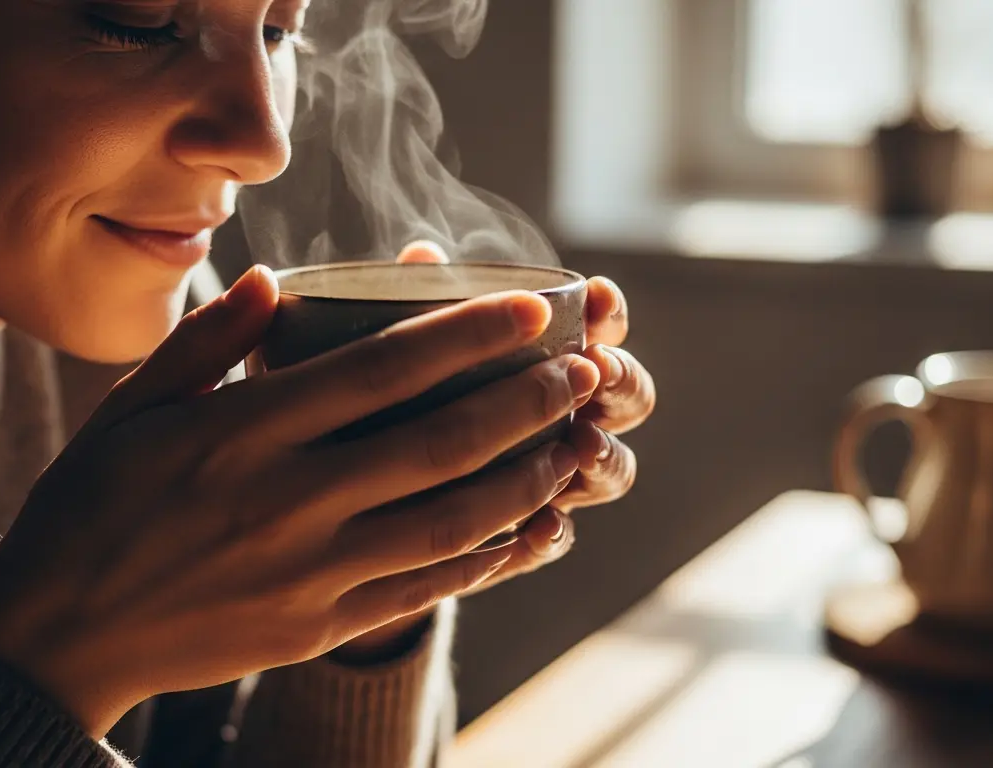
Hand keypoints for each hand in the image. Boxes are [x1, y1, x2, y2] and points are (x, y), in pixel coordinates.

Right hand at [0, 264, 600, 736]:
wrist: (57, 638)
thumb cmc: (90, 506)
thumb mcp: (130, 407)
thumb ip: (207, 340)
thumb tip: (276, 279)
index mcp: (240, 433)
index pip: (380, 369)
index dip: (467, 335)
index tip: (531, 310)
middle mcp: (285, 501)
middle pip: (437, 442)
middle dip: (525, 402)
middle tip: (580, 371)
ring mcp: (308, 571)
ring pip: (450, 521)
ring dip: (529, 478)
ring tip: (578, 442)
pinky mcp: (318, 625)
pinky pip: (425, 589)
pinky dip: (491, 559)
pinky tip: (536, 530)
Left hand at [393, 242, 654, 592]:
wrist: (363, 482)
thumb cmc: (398, 386)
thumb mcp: (401, 341)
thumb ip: (421, 303)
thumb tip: (422, 256)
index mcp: (551, 354)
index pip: (603, 325)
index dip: (609, 312)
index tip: (595, 299)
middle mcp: (569, 413)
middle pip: (629, 398)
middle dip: (623, 383)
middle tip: (597, 373)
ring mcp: (555, 475)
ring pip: (611, 470)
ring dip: (605, 456)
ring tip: (581, 446)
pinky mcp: (524, 531)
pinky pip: (559, 537)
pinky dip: (555, 532)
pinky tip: (539, 526)